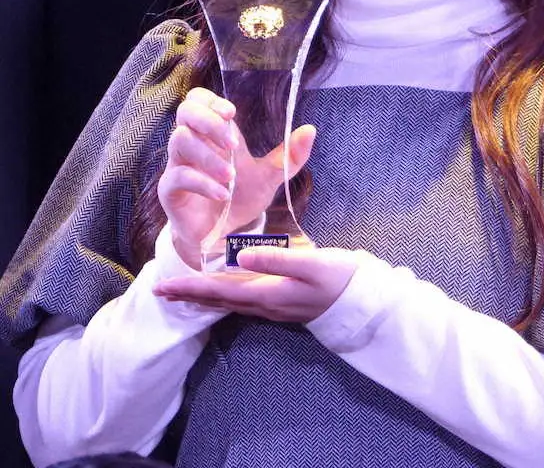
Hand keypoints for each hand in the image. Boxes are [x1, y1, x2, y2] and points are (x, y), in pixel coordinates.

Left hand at [153, 244, 360, 322]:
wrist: (363, 301)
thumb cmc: (339, 278)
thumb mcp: (311, 264)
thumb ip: (276, 260)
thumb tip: (240, 256)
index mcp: (267, 294)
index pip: (219, 292)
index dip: (190, 288)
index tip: (163, 287)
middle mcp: (265, 304)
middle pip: (219, 299)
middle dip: (190, 294)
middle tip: (160, 290)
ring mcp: (273, 304)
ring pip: (229, 300)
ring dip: (204, 295)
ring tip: (182, 289)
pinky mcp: (281, 300)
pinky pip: (242, 299)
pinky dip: (223, 293)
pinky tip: (221, 288)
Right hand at [157, 87, 315, 267]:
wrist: (222, 235)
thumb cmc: (240, 197)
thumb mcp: (269, 177)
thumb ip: (288, 156)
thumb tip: (311, 129)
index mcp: (211, 133)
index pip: (198, 100)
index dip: (211, 100)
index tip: (231, 113)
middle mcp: (192, 144)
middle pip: (186, 112)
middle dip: (209, 121)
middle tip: (233, 143)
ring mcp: (178, 165)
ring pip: (180, 141)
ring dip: (209, 157)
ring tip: (231, 177)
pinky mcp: (169, 190)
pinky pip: (178, 176)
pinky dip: (203, 183)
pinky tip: (223, 194)